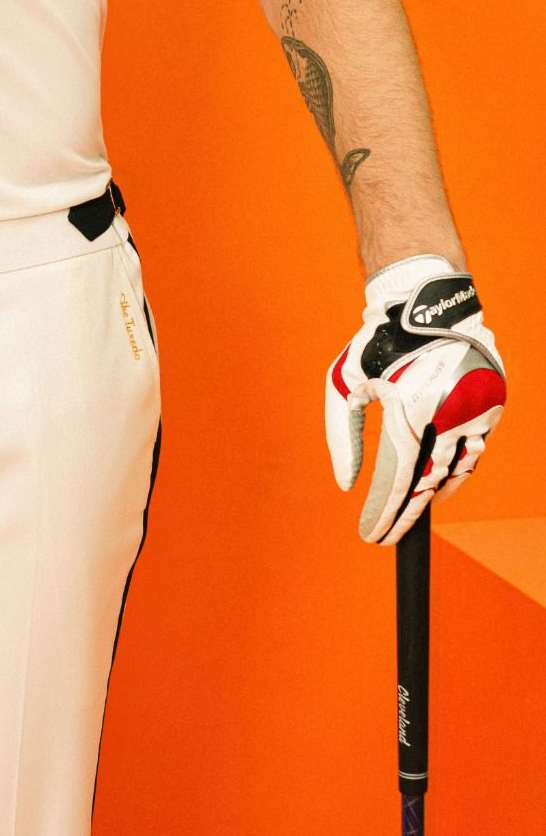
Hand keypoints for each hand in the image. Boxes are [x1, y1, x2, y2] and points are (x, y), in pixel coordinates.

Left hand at [325, 254, 505, 544]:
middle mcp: (449, 412)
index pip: (398, 479)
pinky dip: (457, 467)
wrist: (425, 300)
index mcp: (410, 407)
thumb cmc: (378, 340)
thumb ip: (343, 434)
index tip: (371, 535)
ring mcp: (476, 408)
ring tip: (414, 507)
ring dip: (435, 493)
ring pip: (459, 471)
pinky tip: (441, 477)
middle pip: (428, 482)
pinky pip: (476, 448)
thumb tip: (347, 484)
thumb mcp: (345, 379)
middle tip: (387, 532)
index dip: (385, 513)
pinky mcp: (493, 402)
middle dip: (406, 512)